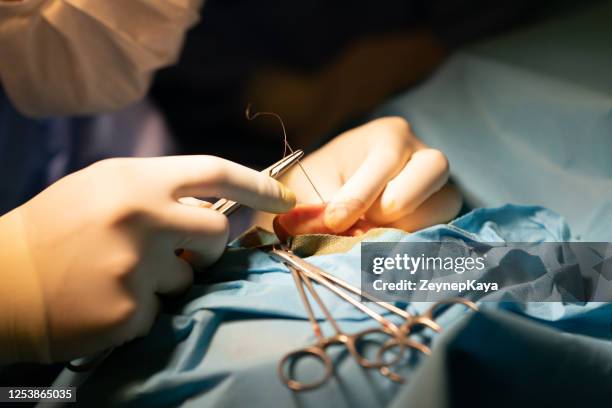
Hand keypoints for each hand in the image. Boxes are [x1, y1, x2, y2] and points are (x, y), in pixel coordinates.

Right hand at [0, 156, 294, 361]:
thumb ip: (162, 192)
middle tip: (187, 250)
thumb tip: (221, 208)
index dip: (257, 183)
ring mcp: (138, 266)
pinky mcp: (130, 310)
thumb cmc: (55, 228)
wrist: (0, 283)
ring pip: (191, 276)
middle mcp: (143, 218)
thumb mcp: (104, 188)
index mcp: (136, 180)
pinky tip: (107, 299)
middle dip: (213, 244)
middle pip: (219, 230)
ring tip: (122, 274)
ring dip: (169, 278)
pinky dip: (143, 307)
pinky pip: (161, 310)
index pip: (215, 171)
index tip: (284, 196)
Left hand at [256, 117, 459, 232]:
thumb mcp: (311, 192)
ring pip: (442, 205)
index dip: (360, 195)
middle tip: (363, 222)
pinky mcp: (441, 215)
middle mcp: (421, 154)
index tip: (335, 221)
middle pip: (432, 169)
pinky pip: (442, 230)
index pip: (386, 158)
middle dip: (395, 203)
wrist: (327, 199)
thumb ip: (322, 211)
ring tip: (369, 236)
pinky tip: (383, 250)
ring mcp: (438, 185)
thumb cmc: (318, 187)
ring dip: (404, 228)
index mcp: (388, 135)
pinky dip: (412, 244)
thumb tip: (341, 234)